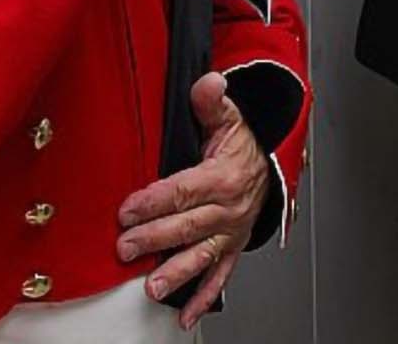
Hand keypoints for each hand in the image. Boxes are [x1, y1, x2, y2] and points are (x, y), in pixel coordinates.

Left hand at [116, 72, 269, 330]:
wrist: (272, 163)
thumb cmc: (245, 142)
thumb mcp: (229, 116)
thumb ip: (212, 101)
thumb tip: (209, 82)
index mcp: (222, 176)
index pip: (183, 189)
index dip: (154, 200)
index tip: (127, 209)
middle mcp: (228, 208)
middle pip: (187, 225)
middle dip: (155, 238)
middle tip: (126, 248)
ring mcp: (231, 231)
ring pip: (202, 255)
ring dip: (177, 273)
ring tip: (153, 288)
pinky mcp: (233, 247)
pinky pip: (221, 275)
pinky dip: (204, 297)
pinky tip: (186, 314)